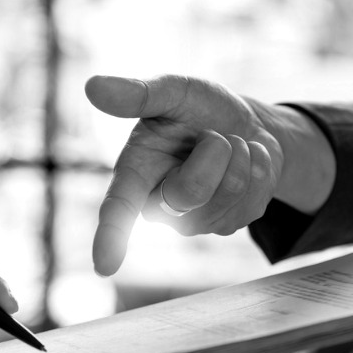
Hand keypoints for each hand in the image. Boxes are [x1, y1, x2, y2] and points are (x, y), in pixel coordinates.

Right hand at [85, 74, 333, 275]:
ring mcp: (198, 222)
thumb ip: (138, 94)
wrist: (247, 123)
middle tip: (214, 135)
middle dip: (214, 151)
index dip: (110, 237)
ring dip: (240, 155)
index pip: (118, 210)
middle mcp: (161, 206)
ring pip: (230, 192)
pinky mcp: (231, 225)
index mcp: (135, 173)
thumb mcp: (174, 91)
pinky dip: (259, 165)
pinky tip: (247, 161)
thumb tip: (93, 87)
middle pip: (191, 193)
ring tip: (229, 146)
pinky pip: (255, 196)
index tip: (105, 266)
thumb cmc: (199, 109)